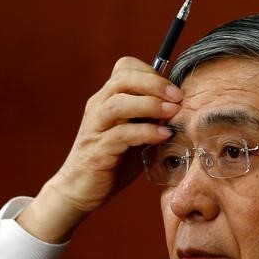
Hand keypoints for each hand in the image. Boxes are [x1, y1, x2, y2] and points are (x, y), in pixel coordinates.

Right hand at [17, 57, 181, 242]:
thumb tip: (180, 107)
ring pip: (118, 103)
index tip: (173, 88)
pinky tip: (163, 136)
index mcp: (107, 99)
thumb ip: (151, 120)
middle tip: (178, 96)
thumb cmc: (111, 162)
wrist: (78, 190)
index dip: (150, 72)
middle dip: (154, 83)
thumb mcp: (135, 136)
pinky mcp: (97, 151)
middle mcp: (98, 108)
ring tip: (173, 111)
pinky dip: (145, 132)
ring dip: (149, 104)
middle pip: (122, 79)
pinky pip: (121, 135)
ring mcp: (95, 128)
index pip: (125, 68)